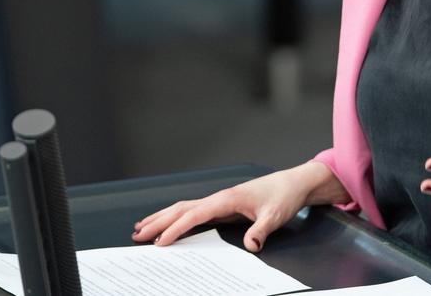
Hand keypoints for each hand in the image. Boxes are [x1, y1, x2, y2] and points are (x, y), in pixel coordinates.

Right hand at [132, 162, 347, 251]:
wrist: (292, 184)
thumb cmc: (283, 196)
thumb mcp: (275, 216)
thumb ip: (261, 230)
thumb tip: (251, 245)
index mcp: (227, 198)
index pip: (195, 215)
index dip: (176, 229)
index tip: (161, 242)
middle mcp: (219, 198)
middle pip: (181, 209)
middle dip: (158, 222)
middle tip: (137, 235)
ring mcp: (219, 202)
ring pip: (184, 209)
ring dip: (162, 218)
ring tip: (142, 228)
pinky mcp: (223, 207)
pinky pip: (193, 213)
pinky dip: (177, 219)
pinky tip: (170, 226)